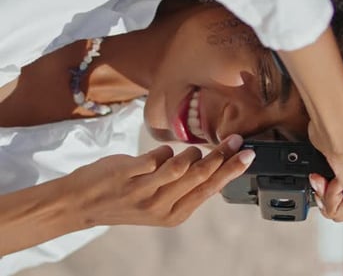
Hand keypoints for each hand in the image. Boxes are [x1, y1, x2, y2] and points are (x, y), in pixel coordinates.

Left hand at [69, 134, 254, 227]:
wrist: (81, 204)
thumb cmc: (124, 201)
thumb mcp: (159, 206)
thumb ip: (184, 190)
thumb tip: (212, 168)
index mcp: (174, 215)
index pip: (211, 189)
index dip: (231, 170)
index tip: (248, 154)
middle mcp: (161, 206)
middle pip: (201, 176)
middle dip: (223, 155)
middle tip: (236, 140)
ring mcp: (144, 191)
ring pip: (182, 165)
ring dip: (190, 152)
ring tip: (190, 151)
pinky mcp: (128, 175)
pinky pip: (156, 156)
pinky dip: (162, 153)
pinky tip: (158, 158)